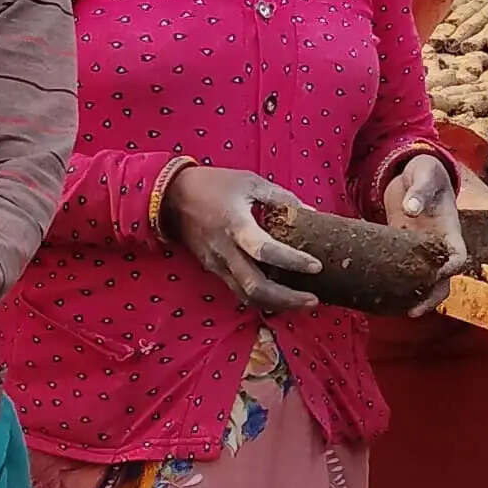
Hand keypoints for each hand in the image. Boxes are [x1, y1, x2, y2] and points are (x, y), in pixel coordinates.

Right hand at [162, 163, 322, 313]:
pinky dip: (261, 299)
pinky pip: (239, 291)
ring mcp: (217, 264)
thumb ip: (281, 198)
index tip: (316, 266)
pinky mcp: (213, 270)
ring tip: (302, 304)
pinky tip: (280, 298)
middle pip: (256, 288)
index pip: (266, 251)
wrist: (171, 197)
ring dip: (276, 305)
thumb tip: (311, 213)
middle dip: (287, 299)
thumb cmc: (213, 185)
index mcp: (235, 225)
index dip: (293, 261)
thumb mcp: (250, 182)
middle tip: (313, 300)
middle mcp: (225, 251)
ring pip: (247, 296)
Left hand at [378, 151, 468, 301]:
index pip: (458, 256)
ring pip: (425, 281)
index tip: (437, 276)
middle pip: (443, 279)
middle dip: (432, 297)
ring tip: (399, 311)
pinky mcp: (402, 248)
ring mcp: (420, 249)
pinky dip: (397, 284)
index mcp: (450, 229)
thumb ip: (420, 190)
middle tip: (414, 311)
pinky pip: (404, 271)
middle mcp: (438, 245)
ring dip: (416, 297)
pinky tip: (383, 297)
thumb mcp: (425, 173)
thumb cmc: (425, 171)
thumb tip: (411, 210)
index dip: (450, 270)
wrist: (412, 171)